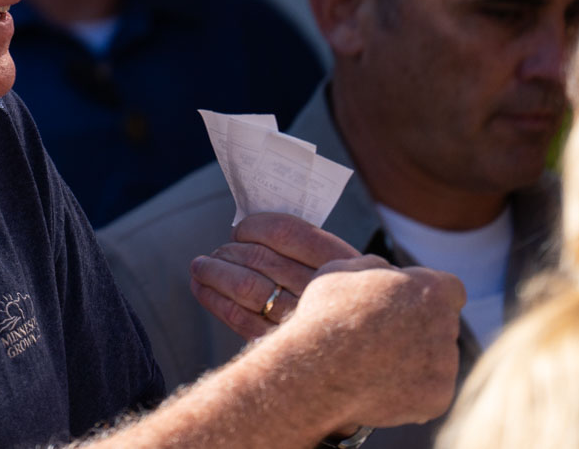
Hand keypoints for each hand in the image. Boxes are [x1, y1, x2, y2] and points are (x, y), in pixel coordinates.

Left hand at [188, 212, 359, 337]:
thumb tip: (248, 232)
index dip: (255, 227)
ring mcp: (302, 321)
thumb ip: (308, 250)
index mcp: (340, 262)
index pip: (286, 234)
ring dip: (216, 273)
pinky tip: (203, 289)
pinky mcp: (282, 346)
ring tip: (201, 267)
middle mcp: (321, 291)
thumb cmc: (351, 299)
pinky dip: (215, 301)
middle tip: (217, 251)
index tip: (239, 230)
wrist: (377, 351)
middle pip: (261, 260)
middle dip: (229, 252)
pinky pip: (240, 319)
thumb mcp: (345, 268)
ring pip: (246, 287)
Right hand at [288, 258, 465, 430]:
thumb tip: (388, 272)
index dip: (427, 296)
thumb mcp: (343, 270)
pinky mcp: (439, 398)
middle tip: (384, 336)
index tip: (407, 305)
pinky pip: (431, 389)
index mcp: (431, 290)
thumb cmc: (324, 317)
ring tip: (375, 362)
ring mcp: (445, 366)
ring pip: (438, 359)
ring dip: (416, 359)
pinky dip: (412, 389)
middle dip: (420, 327)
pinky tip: (381, 383)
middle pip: (443, 325)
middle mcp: (447, 326)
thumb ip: (377, 266)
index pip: (450, 289)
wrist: (314, 374)